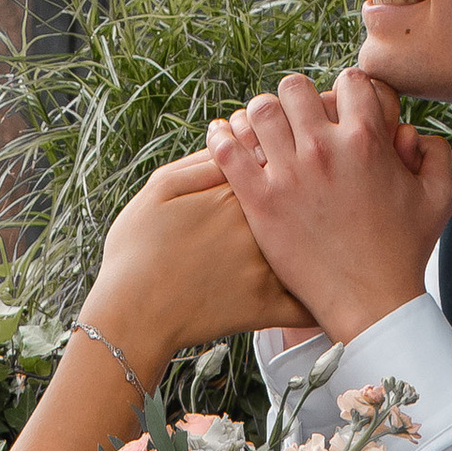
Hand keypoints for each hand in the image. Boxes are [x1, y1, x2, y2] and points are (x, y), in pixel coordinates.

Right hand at [87, 155, 316, 362]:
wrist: (130, 314)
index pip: (275, 161)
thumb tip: (231, 137)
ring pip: (311, 246)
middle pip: (300, 198)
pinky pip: (307, 301)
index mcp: (233, 193)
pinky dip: (318, 297)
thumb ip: (202, 163)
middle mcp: (258, 225)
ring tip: (321, 240)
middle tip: (301, 203)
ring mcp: (265, 266)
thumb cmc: (135, 249)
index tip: (277, 171)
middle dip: (306, 196)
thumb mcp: (159, 189)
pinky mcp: (266, 305)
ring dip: (321, 240)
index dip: (280, 163)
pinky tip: (320, 290)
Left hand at [202, 69, 451, 345]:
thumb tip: (411, 133)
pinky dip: (221, 138)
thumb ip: (434, 154)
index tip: (339, 108)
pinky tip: (223, 138)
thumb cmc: (404, 252)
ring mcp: (289, 173)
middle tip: (296, 119)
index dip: (345, 91)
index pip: (348, 82)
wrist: (371, 302)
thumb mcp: (439, 198)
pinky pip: (227, 151)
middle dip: (297, 99)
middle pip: (294, 87)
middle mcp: (325, 149)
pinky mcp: (261, 201)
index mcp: (367, 140)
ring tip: (262, 130)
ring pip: (258, 111)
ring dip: (259, 116)